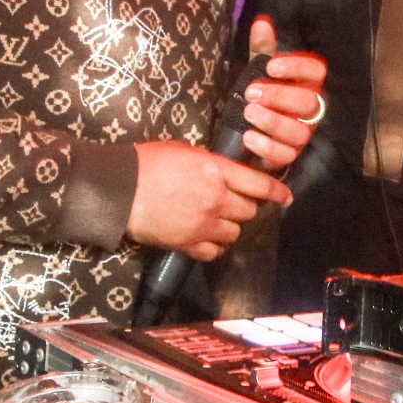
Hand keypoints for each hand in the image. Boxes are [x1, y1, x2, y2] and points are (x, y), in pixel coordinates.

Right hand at [127, 138, 293, 261]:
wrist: (117, 190)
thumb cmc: (146, 164)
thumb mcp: (184, 151)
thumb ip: (211, 164)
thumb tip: (227, 172)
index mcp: (215, 171)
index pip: (259, 184)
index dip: (276, 191)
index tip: (284, 196)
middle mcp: (215, 199)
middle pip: (249, 210)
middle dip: (245, 206)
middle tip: (232, 201)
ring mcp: (202, 224)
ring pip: (235, 232)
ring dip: (229, 226)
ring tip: (215, 218)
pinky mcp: (187, 244)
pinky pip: (215, 251)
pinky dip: (214, 245)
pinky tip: (206, 236)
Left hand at [236, 15, 327, 172]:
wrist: (245, 135)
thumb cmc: (259, 98)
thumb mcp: (257, 72)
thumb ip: (261, 49)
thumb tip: (262, 22)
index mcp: (306, 84)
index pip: (316, 71)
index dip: (297, 67)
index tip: (270, 66)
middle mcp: (310, 110)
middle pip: (309, 102)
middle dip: (279, 96)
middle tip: (251, 92)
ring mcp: (301, 135)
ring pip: (299, 131)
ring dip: (273, 121)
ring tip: (248, 113)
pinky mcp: (289, 156)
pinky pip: (286, 155)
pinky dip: (267, 146)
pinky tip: (248, 137)